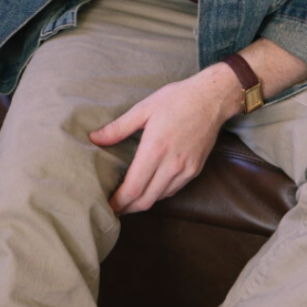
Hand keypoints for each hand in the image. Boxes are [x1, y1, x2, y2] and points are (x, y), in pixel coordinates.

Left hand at [89, 65, 240, 214]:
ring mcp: (186, 169)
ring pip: (160, 197)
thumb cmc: (178, 99)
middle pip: (146, 200)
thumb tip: (94, 138)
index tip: (107, 206)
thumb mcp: (145, 108)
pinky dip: (160, 193)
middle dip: (128, 208)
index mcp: (156, 149)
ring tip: (130, 199)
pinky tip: (152, 186)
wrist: (213, 98)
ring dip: (143, 202)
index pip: (133, 188)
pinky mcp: (196, 169)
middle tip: (114, 208)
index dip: (118, 202)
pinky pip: (174, 189)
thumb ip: (118, 127)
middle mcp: (172, 164)